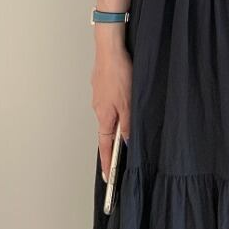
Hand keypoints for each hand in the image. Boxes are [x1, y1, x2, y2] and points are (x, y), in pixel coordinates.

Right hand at [91, 38, 131, 181]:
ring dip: (118, 118)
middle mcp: (98, 109)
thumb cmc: (118, 74)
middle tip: (123, 151)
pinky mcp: (101, 86)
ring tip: (129, 117)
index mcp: (104, 116)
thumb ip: (128, 124)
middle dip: (114, 140)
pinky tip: (125, 96)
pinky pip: (109, 100)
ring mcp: (98, 96)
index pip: (105, 146)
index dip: (108, 163)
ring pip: (109, 114)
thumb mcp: (129, 102)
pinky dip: (116, 104)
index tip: (108, 178)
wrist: (110, 49)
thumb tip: (127, 142)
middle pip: (106, 130)